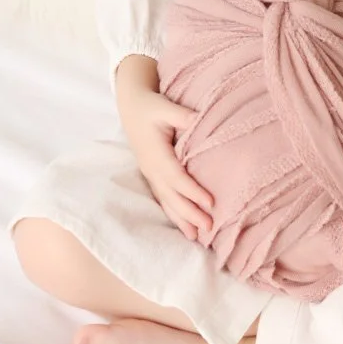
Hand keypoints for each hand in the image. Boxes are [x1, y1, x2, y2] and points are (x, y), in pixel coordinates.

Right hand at [122, 87, 212, 240]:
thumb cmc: (151, 106)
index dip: (193, 191)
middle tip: (209, 227)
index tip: (211, 203)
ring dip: (180, 219)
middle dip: (189, 213)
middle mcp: (151, 167)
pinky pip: (162, 198)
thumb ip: (181, 115)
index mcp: (155, 153)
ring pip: (166, 200)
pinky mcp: (152, 175)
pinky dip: (172, 213)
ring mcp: (150, 173)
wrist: (131, 107)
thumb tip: (199, 119)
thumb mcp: (164, 106)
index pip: (176, 176)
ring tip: (195, 237)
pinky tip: (182, 225)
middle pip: (171, 195)